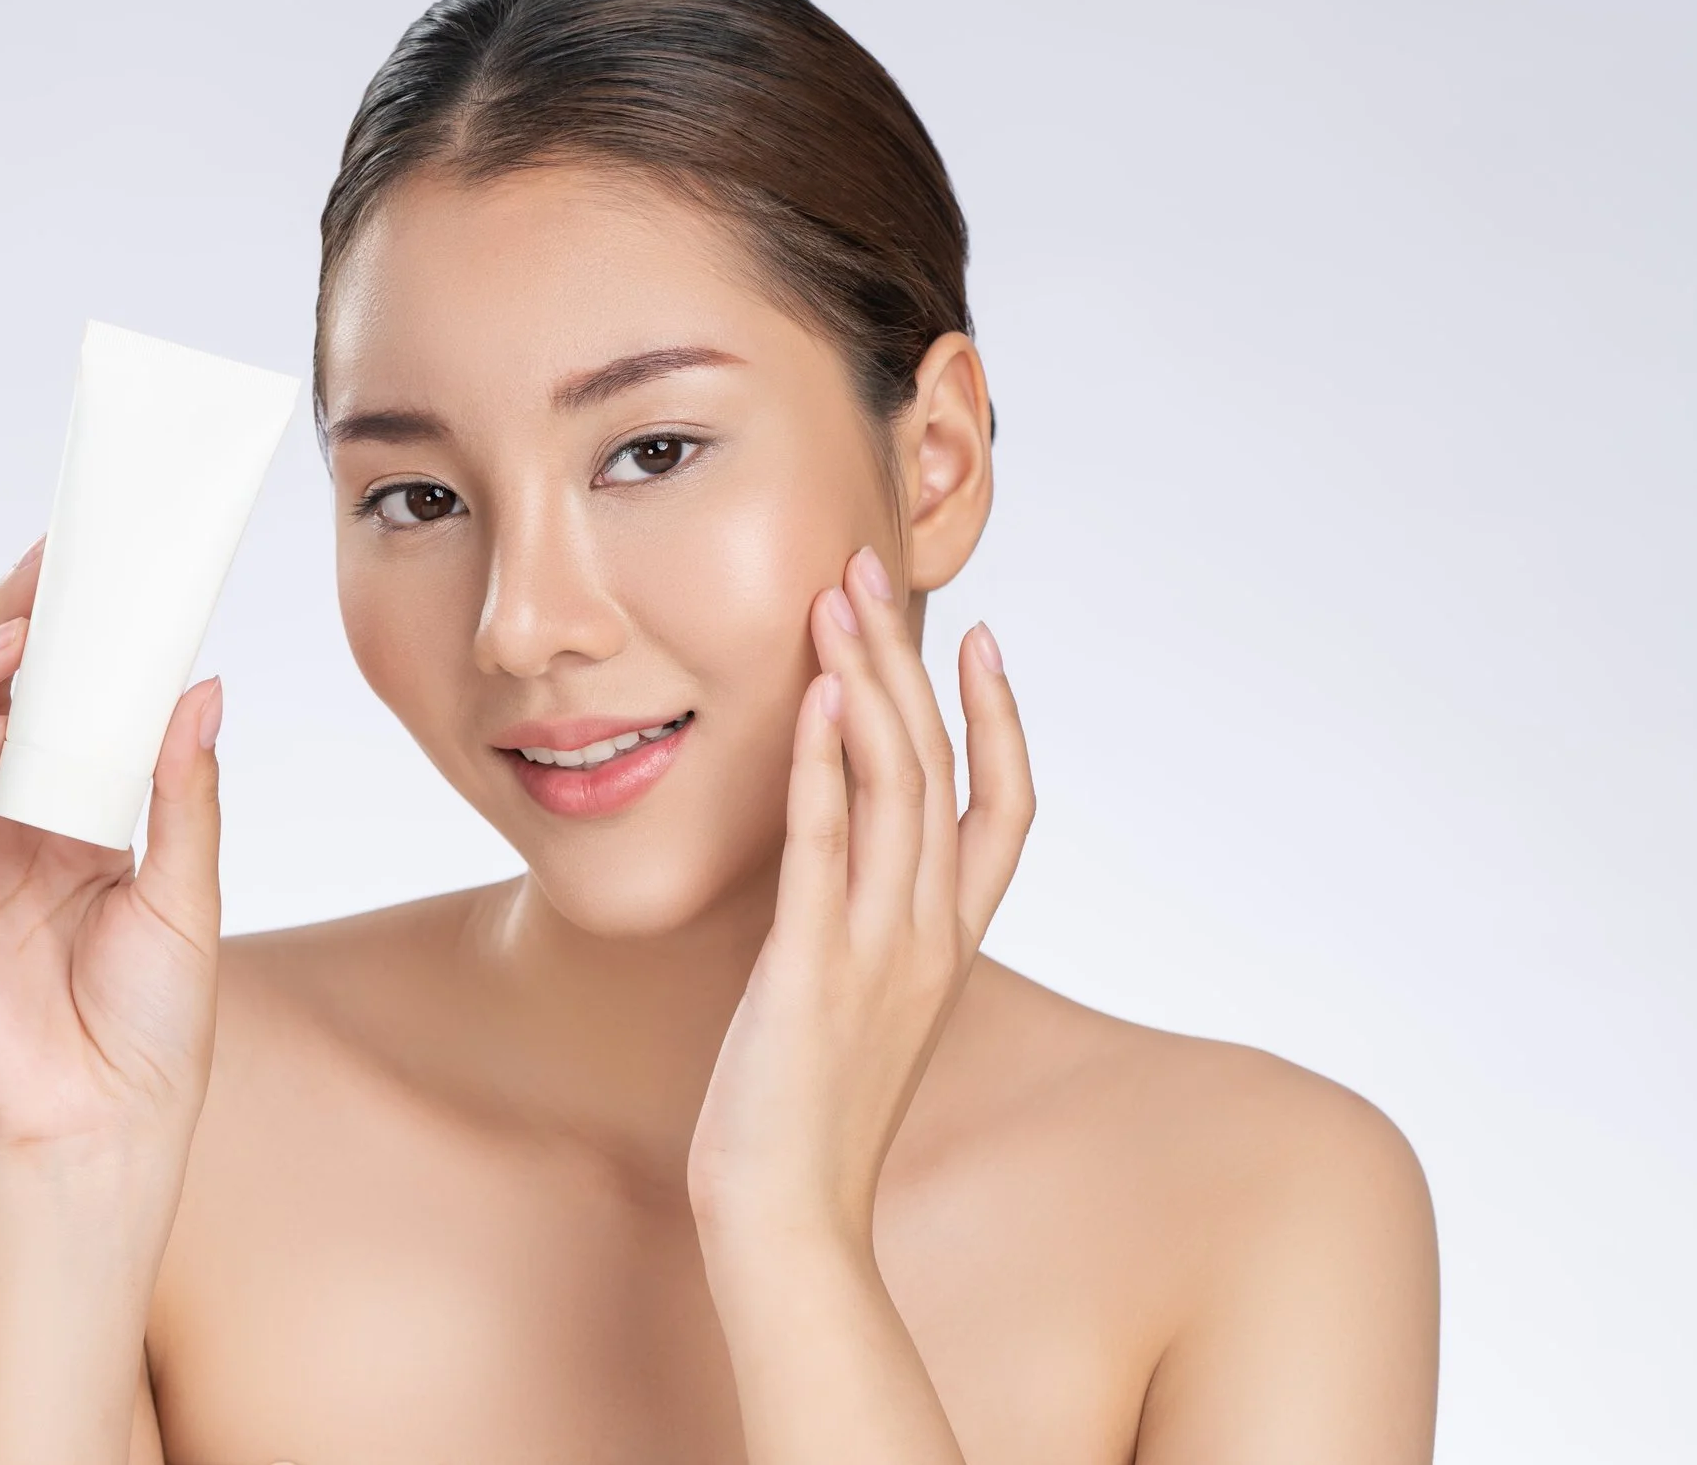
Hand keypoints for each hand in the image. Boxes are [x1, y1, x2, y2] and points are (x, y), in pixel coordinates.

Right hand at [0, 539, 225, 1164]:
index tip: (75, 570)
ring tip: (12, 643)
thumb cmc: (150, 1022)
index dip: (45, 637)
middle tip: (41, 576)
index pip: (33, 705)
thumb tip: (202, 688)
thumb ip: (185, 789)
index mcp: (51, 820)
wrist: (113, 1122)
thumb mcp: (187, 887)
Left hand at [686, 541, 1034, 1257]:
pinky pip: (826, 848)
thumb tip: (832, 862)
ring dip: (864, 685)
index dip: (1000, 719)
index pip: (1006, 810)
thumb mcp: (854, 1007)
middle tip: (870, 570)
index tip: (977, 637)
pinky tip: (807, 700)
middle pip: (942, 771)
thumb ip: (861, 930)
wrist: (786, 1222)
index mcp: (947, 946)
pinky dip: (820, 767)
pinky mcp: (812, 973)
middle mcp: (929, 939)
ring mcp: (878, 954)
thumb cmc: (805, 1117)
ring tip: (837, 599)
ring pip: (895, 790)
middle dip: (907, 663)